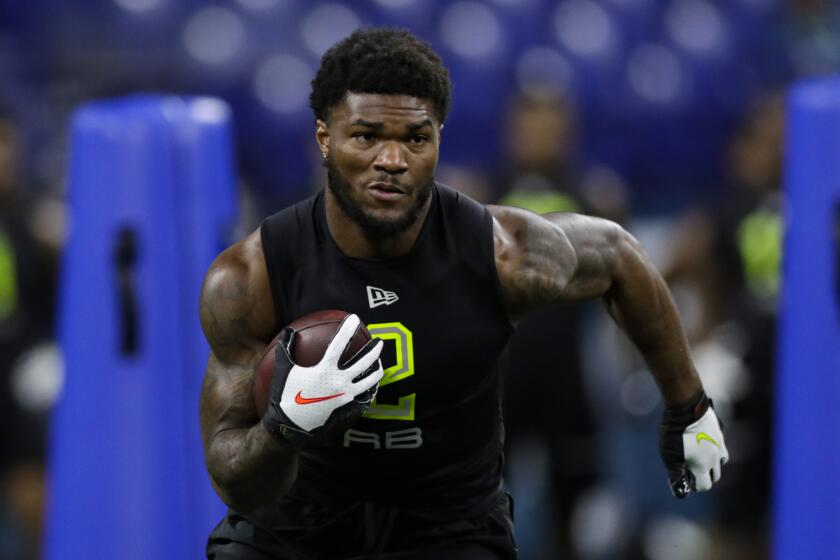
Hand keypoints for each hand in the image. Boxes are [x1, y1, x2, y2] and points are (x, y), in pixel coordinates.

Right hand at [262, 314, 383, 446]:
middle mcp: (339, 381)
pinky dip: (371, 390)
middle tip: (379, 341)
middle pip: (365, 362)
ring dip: (377, 370)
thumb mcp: (284, 370)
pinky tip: (371, 386)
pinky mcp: (349, 409)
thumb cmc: (285, 396)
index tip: (354, 318)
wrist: (290, 427)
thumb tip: (288, 331)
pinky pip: (366, 397)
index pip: (339, 344)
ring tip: (379, 363)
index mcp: (325, 369)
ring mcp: (347, 396)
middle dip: (374, 349)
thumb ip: (287, 349)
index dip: (348, 329)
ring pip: (371, 380)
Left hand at [659, 390, 728, 497]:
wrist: (686, 406)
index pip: (705, 486)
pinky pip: (720, 446)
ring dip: (711, 464)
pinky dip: (713, 450)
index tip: (684, 478)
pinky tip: (702, 441)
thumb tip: (681, 493)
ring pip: (720, 461)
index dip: (694, 486)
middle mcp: (716, 457)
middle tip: (689, 469)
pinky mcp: (719, 431)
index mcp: (704, 466)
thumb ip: (676, 475)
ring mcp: (720, 444)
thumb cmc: (675, 432)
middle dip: (704, 477)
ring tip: (697, 457)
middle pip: (714, 476)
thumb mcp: (670, 456)